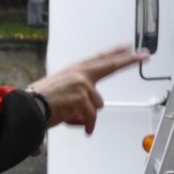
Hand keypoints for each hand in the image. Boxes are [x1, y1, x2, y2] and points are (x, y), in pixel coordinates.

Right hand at [26, 44, 147, 134]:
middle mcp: (80, 73)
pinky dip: (86, 125)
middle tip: (144, 55)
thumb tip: (95, 104)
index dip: (116, 54)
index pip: (101, 59)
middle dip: (130, 59)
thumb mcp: (62, 88)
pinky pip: (91, 117)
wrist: (29, 107)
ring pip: (98, 105)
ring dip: (87, 115)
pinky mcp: (83, 98)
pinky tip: (76, 125)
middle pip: (111, 65)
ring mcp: (83, 85)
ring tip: (68, 115)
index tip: (130, 48)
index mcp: (75, 69)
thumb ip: (81, 90)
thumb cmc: (41, 101)